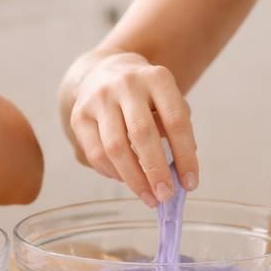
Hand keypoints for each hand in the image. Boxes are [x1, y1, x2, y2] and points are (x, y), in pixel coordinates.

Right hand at [67, 51, 198, 207]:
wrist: (105, 73)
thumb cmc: (146, 95)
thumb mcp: (168, 99)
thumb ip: (176, 129)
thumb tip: (179, 174)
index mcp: (157, 79)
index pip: (175, 120)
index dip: (185, 155)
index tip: (190, 183)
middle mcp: (126, 84)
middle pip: (142, 134)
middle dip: (156, 171)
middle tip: (166, 196)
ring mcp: (99, 99)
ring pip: (115, 148)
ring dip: (134, 179)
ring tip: (149, 198)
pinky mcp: (79, 116)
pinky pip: (95, 154)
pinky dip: (113, 174)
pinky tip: (128, 182)